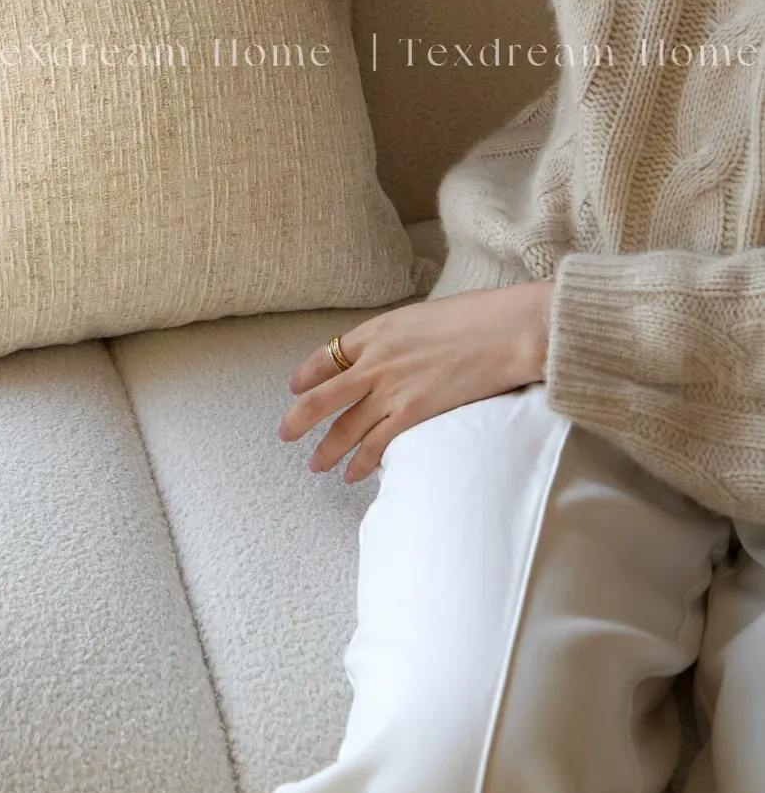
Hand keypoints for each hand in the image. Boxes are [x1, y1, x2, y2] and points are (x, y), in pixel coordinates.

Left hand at [279, 281, 553, 482]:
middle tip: (285, 433)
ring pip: (345, 427)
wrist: (507, 332)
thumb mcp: (424, 316)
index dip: (308, 373)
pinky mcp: (414, 413)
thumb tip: (399, 352)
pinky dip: (362, 463)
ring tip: (316, 465)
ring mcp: (392, 389)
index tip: (295, 385)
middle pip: (324, 395)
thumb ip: (402, 337)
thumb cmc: (477, 317)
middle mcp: (376, 360)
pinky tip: (352, 476)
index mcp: (378, 329)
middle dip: (300, 417)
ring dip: (327, 449)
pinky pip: (377, 444)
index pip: (329, 354)